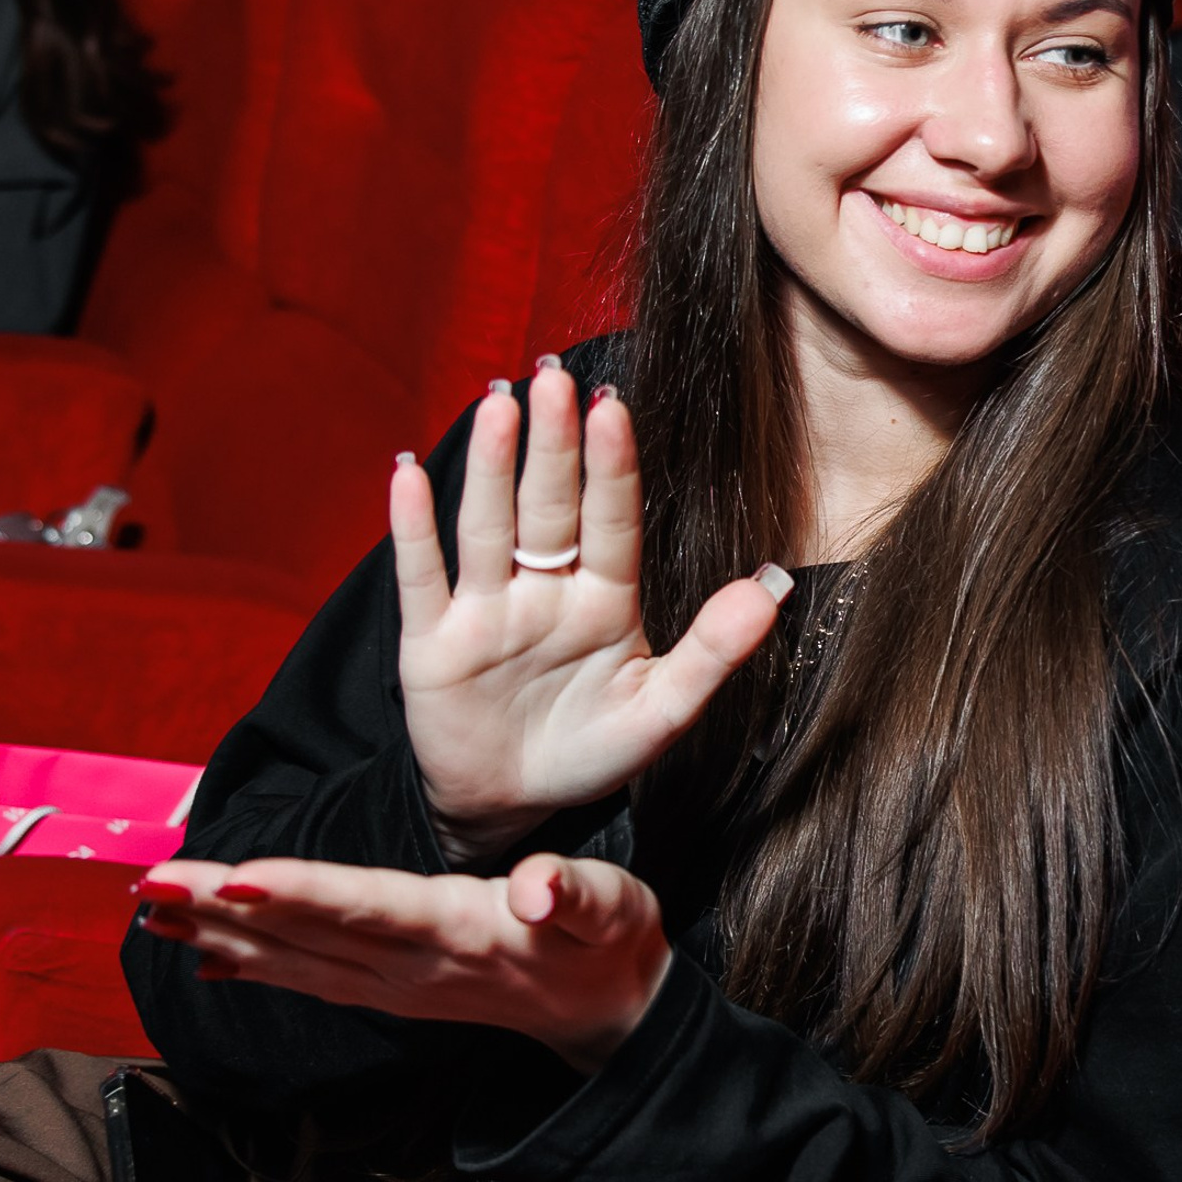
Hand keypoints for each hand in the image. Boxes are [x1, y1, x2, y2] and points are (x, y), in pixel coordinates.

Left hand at [137, 852, 671, 1073]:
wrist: (611, 1012)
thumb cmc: (609, 941)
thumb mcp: (613, 907)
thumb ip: (575, 896)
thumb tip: (538, 892)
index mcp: (461, 930)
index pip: (368, 906)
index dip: (299, 893)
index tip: (235, 876)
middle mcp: (415, 965)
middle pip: (307, 931)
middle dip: (224, 905)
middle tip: (150, 883)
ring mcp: (398, 987)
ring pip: (295, 957)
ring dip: (220, 932)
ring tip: (153, 909)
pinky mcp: (392, 994)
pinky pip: (310, 980)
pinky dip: (255, 966)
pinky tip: (208, 958)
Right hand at [395, 362, 787, 856]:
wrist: (514, 805)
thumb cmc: (591, 751)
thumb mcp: (662, 711)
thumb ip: (714, 653)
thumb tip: (772, 591)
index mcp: (604, 599)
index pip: (610, 522)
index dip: (611, 468)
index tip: (614, 409)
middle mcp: (545, 591)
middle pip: (548, 507)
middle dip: (552, 444)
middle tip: (553, 376)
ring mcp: (487, 611)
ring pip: (489, 528)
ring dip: (491, 468)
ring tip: (498, 405)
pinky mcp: (434, 642)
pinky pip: (424, 577)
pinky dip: (415, 528)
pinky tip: (408, 474)